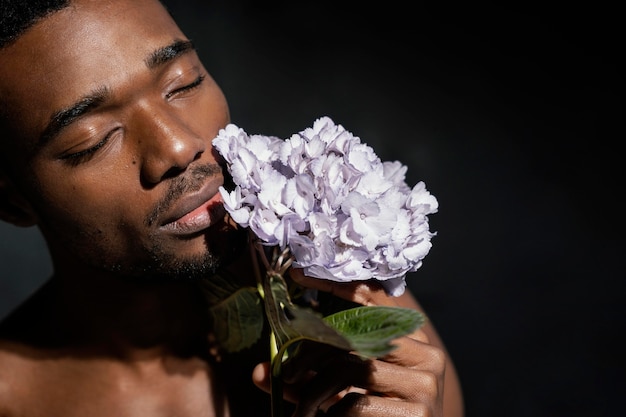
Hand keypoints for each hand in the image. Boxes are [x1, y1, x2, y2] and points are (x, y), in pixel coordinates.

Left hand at [252, 269, 446, 416]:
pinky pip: (357, 404)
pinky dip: (333, 414)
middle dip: (311, 354)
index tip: (300, 275)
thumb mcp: (344, 390)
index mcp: (413, 338)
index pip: (374, 299)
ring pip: (352, 369)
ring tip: (301, 413)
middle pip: (355, 336)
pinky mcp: (419, 411)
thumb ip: (308, 378)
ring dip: (315, 392)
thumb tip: (258, 371)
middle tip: (285, 375)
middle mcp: (425, 353)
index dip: (336, 285)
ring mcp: (425, 382)